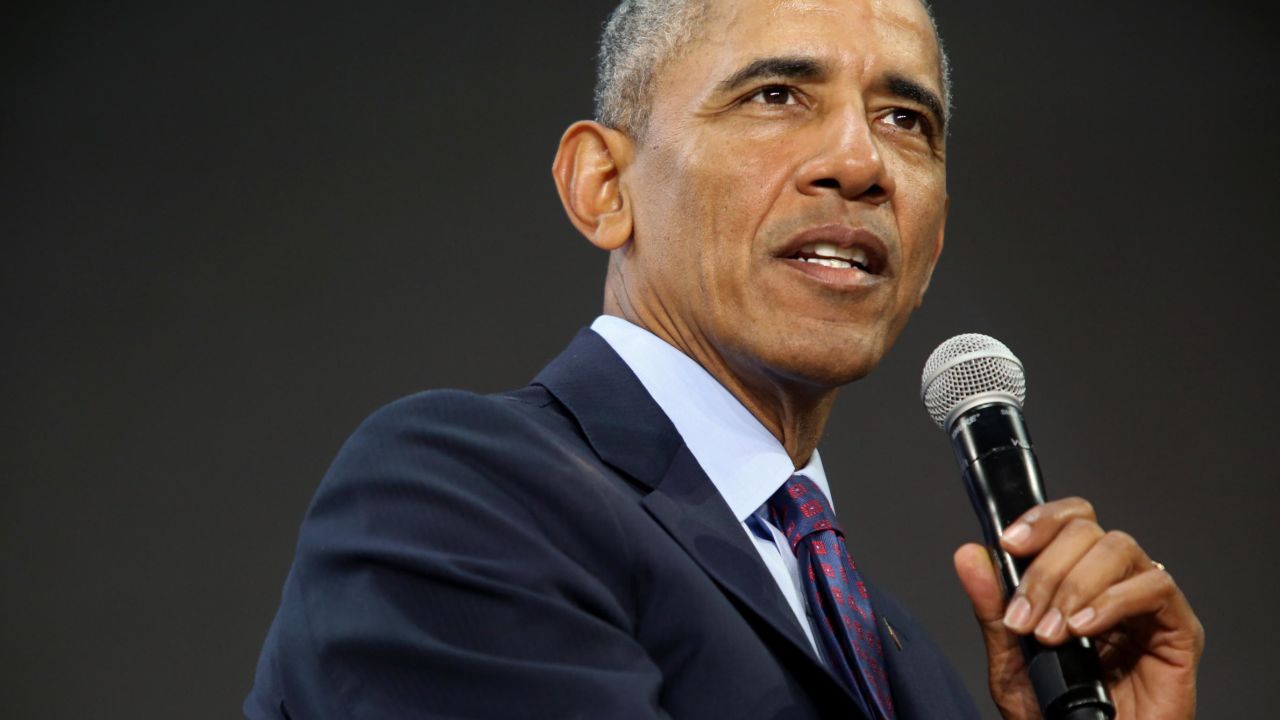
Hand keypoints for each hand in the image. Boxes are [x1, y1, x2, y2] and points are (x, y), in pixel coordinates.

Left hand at [953, 498, 1203, 719]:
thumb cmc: (1055, 712)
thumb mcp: (1010, 660)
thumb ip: (992, 607)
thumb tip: (969, 555)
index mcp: (1076, 580)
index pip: (1068, 522)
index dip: (1041, 520)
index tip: (1009, 544)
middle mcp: (1114, 583)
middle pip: (1087, 531)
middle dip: (1047, 570)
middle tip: (1026, 619)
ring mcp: (1148, 604)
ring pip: (1119, 549)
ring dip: (1075, 586)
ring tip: (1053, 633)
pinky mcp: (1180, 630)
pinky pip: (1155, 587)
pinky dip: (1112, 600)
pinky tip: (1084, 628)